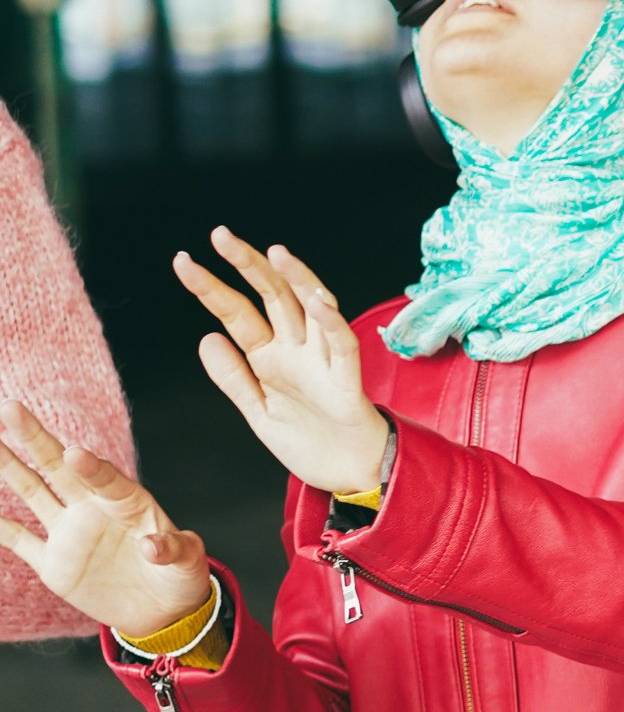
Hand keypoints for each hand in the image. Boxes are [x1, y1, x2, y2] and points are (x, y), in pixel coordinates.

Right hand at [0, 401, 211, 639]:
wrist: (160, 609)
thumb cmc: (180, 576)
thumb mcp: (188, 562)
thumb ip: (175, 550)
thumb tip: (151, 547)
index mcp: (129, 502)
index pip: (106, 478)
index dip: (91, 466)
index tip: (74, 453)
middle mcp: (94, 508)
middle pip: (59, 468)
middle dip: (36, 439)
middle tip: (11, 408)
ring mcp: (70, 532)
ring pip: (32, 492)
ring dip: (9, 466)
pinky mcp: (54, 562)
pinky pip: (20, 540)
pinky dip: (0, 526)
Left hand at [175, 228, 391, 494]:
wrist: (349, 475)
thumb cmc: (311, 444)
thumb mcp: (258, 412)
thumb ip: (233, 377)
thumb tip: (206, 337)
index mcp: (269, 357)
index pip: (236, 312)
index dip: (211, 287)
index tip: (184, 262)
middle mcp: (295, 350)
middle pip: (271, 296)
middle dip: (247, 265)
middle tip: (220, 236)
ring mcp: (321, 360)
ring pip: (310, 309)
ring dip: (296, 280)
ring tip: (274, 254)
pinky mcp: (345, 380)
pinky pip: (341, 344)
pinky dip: (331, 322)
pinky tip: (317, 301)